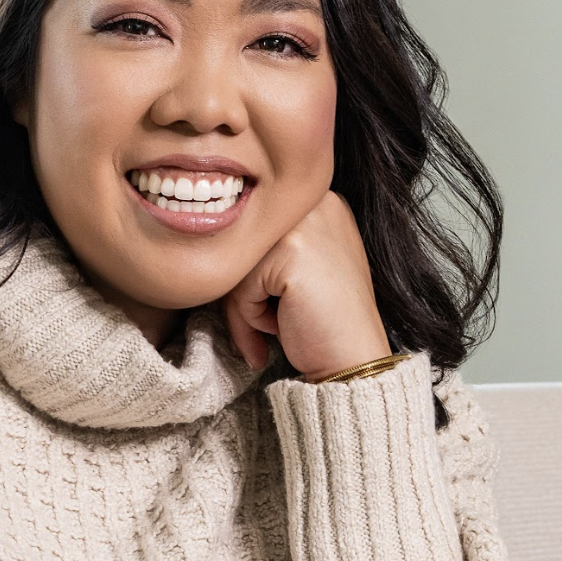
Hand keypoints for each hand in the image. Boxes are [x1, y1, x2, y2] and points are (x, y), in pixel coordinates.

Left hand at [223, 191, 390, 378]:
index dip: (253, 275)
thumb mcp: (299, 269)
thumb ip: (264, 248)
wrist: (355, 361)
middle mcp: (314, 201)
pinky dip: (250, 316)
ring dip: (245, 307)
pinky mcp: (290, 249)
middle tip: (264, 328)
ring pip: (237, 264)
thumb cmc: (326, 322)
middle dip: (244, 292)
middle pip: (244, 243)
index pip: (255, 229)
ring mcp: (304, 222)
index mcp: (317, 199)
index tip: (273, 307)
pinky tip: (283, 326)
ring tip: (277, 327)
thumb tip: (207, 248)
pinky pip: (239, 284)